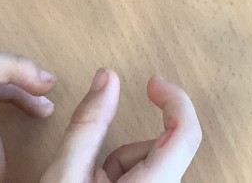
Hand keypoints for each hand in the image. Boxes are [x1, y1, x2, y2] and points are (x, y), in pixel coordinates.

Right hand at [42, 69, 200, 182]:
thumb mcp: (66, 175)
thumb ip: (89, 124)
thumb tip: (108, 78)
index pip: (186, 132)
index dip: (175, 99)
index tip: (152, 83)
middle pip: (160, 150)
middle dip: (123, 150)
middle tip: (89, 172)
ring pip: (150, 166)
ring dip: (119, 168)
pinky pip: (146, 180)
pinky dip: (121, 181)